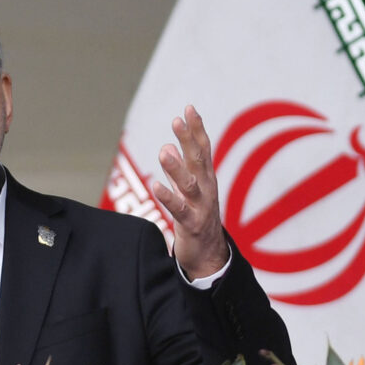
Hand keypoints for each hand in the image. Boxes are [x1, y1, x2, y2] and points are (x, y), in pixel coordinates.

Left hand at [152, 105, 228, 279]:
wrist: (208, 255)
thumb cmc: (196, 218)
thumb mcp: (187, 190)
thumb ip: (178, 169)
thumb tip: (168, 146)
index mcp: (204, 178)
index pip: (202, 149)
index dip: (196, 129)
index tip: (189, 108)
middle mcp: (206, 189)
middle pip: (198, 160)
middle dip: (189, 139)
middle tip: (178, 120)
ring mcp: (200, 206)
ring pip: (189, 184)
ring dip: (176, 168)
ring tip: (164, 152)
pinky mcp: (191, 224)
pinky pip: (178, 210)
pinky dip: (168, 197)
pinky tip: (156, 186)